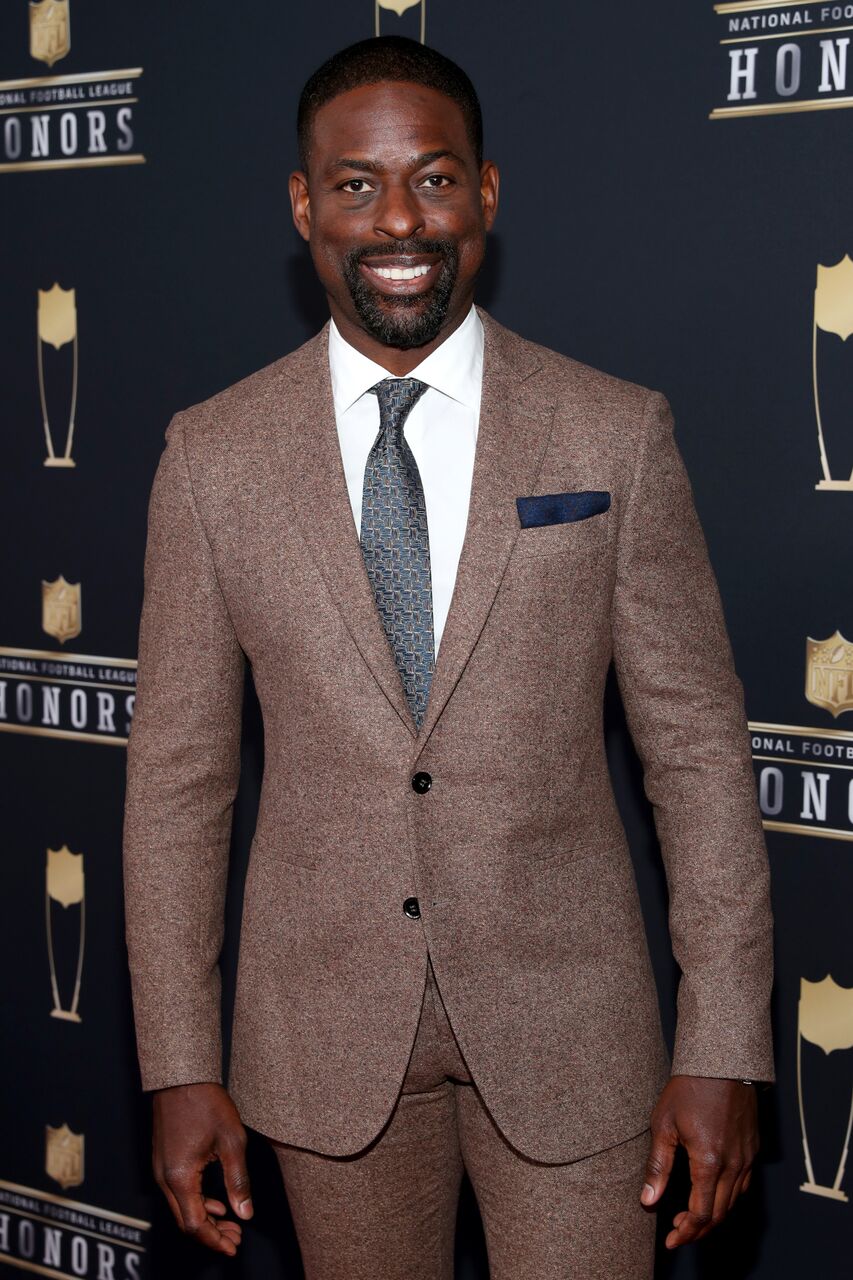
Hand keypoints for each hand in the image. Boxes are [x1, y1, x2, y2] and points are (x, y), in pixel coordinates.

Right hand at [152, 1082, 252, 1254]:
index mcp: (180, 1178)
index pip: (195, 1225)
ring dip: (205, 1219)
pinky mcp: (162, 1160)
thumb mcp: (231, 1141)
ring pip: (180, 1209)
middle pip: (185, 1221)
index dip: (215, 1240)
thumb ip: (238, 1181)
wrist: (181, 1076)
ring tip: (231, 1222)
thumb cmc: (206, 1103)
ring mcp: (160, 1170)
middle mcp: (164, 1179)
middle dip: (211, 1234)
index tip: (233, 1247)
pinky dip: (196, 1203)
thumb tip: (245, 1213)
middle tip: (236, 1238)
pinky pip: (177, 1193)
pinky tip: (216, 1200)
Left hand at [640, 1075, 757, 1248]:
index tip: (672, 1240)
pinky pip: (744, 1185)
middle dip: (698, 1229)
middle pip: (720, 1214)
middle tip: (677, 1233)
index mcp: (709, 1161)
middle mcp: (734, 1164)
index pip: (701, 1213)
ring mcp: (747, 1158)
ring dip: (714, 1216)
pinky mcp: (754, 1149)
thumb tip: (648, 1200)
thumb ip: (658, 1166)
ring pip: (734, 1202)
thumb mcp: (663, 1124)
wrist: (721, 1062)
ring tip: (691, 1218)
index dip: (686, 1232)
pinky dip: (728, 1199)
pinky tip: (712, 1194)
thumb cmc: (689, 1088)